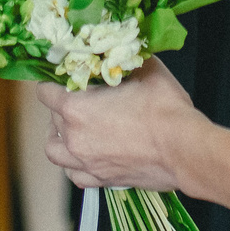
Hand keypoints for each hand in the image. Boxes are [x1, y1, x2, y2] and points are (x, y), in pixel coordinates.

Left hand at [35, 59, 199, 191]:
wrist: (184, 149)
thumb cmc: (165, 109)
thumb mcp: (146, 70)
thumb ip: (126, 60)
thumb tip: (123, 50)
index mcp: (77, 107)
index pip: (45, 93)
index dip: (53, 82)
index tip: (65, 78)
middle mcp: (74, 137)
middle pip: (52, 119)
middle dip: (62, 107)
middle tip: (80, 98)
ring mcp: (86, 162)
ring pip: (54, 150)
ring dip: (59, 137)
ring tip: (72, 130)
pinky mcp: (101, 180)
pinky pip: (75, 174)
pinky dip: (75, 165)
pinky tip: (87, 156)